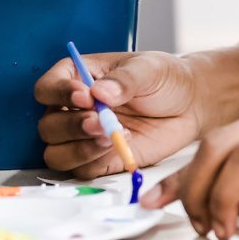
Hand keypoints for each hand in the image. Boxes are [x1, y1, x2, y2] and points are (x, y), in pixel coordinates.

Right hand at [34, 51, 204, 177]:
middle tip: (100, 120)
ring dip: (79, 149)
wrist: (191, 104)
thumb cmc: (166, 79)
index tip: (83, 96)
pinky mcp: (100, 160)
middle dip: (72, 126)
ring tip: (110, 136)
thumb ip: (124, 80)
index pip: (47, 88)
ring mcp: (85, 137)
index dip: (58, 94)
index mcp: (77, 78)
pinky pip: (81, 170)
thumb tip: (100, 93)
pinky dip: (95, 163)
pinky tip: (119, 147)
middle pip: (48, 126)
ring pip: (57, 153)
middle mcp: (74, 110)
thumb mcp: (149, 68)